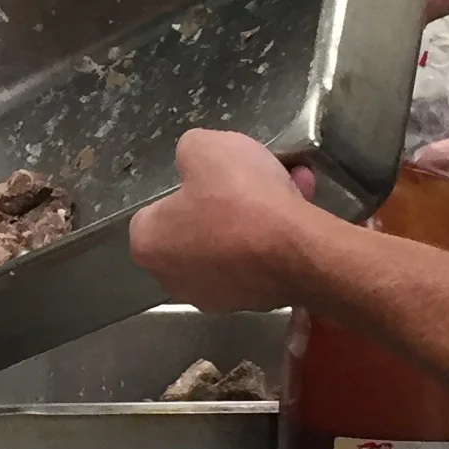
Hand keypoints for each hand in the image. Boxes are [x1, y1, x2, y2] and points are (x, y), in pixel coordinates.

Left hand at [129, 130, 314, 310]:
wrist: (299, 250)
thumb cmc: (238, 198)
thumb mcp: (205, 147)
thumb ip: (189, 150)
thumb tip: (194, 160)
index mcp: (148, 245)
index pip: (154, 209)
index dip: (183, 185)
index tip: (210, 172)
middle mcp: (174, 278)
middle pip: (198, 225)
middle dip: (226, 199)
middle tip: (251, 176)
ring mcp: (215, 296)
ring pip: (233, 240)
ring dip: (256, 214)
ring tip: (287, 182)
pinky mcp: (253, 301)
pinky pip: (259, 257)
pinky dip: (275, 234)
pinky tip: (300, 204)